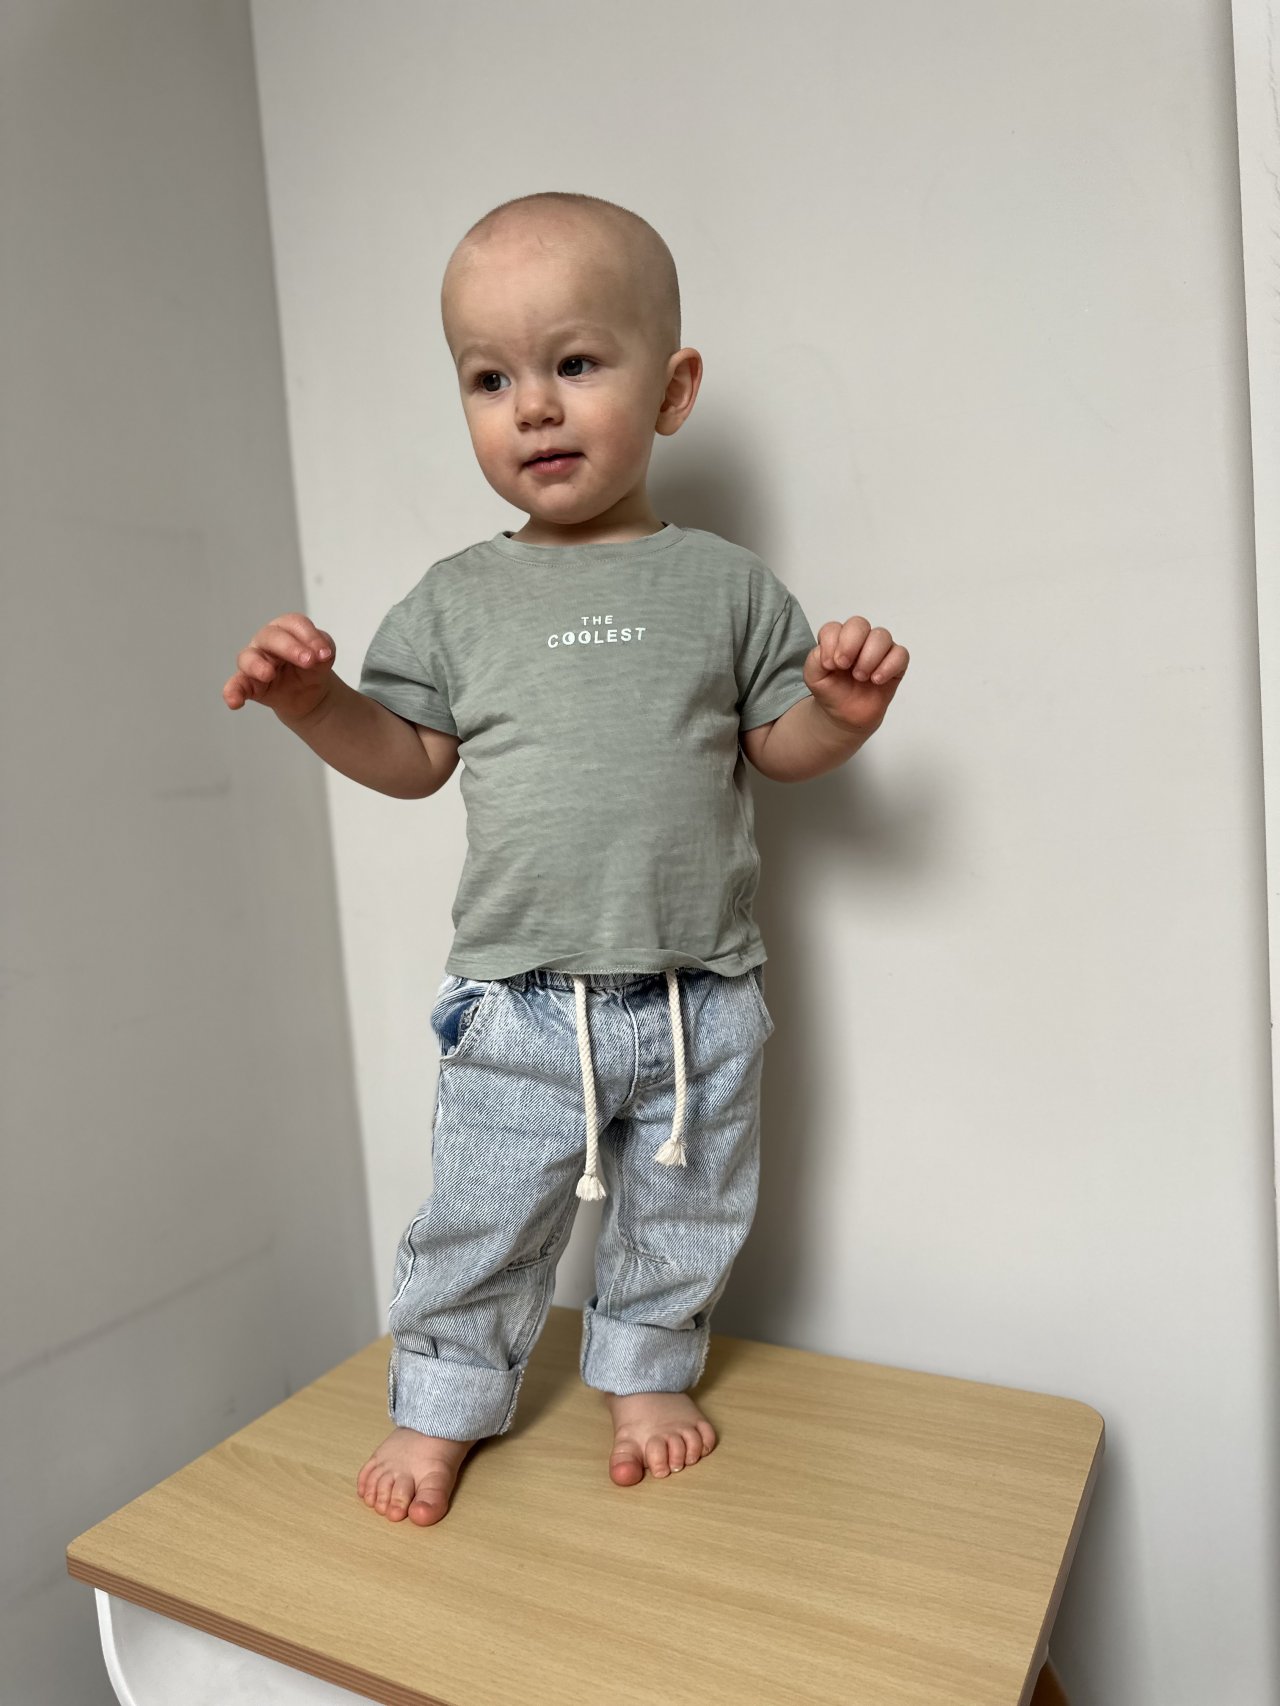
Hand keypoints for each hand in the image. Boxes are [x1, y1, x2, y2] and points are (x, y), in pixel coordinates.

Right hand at [222, 613, 337, 720]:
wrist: (310, 693)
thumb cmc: (313, 666)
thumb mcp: (324, 657)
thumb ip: (323, 652)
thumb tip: (321, 655)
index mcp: (287, 628)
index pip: (295, 625)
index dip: (310, 637)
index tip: (324, 654)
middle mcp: (266, 641)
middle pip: (271, 637)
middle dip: (289, 648)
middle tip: (307, 661)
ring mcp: (254, 661)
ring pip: (247, 658)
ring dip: (257, 665)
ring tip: (269, 675)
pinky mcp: (247, 684)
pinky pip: (236, 686)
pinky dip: (232, 692)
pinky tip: (234, 702)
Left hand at [804, 616, 908, 733]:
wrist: (846, 714)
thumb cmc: (831, 690)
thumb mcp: (814, 677)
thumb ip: (815, 659)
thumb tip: (832, 653)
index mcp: (837, 639)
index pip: (834, 628)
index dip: (831, 643)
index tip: (829, 665)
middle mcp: (859, 639)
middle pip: (859, 624)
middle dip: (851, 644)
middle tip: (845, 666)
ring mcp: (879, 648)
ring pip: (882, 636)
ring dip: (869, 657)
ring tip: (861, 677)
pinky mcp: (896, 662)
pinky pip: (900, 654)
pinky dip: (888, 666)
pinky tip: (877, 680)